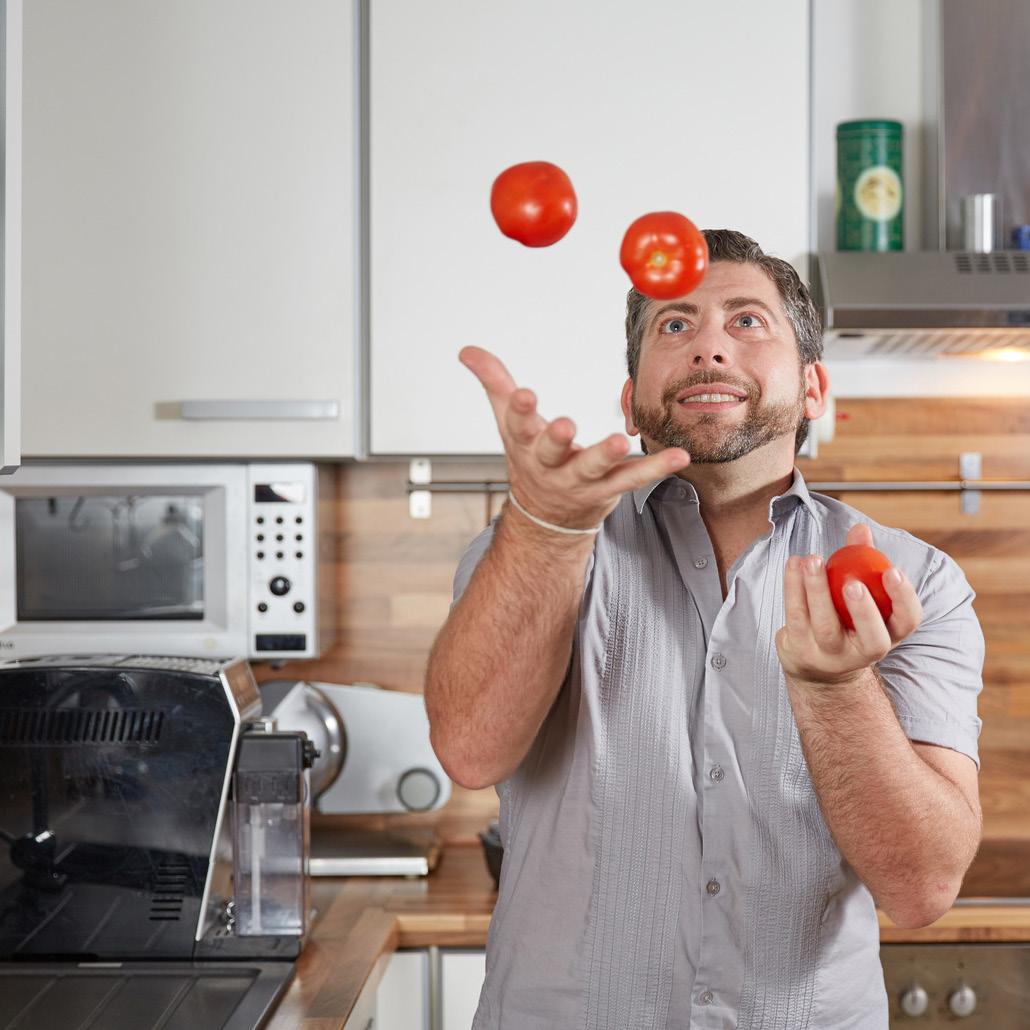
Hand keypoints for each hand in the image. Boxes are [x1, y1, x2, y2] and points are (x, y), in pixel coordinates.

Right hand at [460, 346, 688, 530]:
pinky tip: (679, 456)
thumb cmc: (531, 458)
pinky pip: (633, 479)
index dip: (520, 410)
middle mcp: (550, 465)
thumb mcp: (509, 422)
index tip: (524, 393)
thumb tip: (467, 350)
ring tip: (620, 441)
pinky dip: (657, 468)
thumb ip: (494, 382)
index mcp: (525, 445)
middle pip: (550, 452)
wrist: (547, 518)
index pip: (518, 425)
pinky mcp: (609, 489)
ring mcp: (580, 480)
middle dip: (556, 439)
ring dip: (605, 455)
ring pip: (593, 469)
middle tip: (565, 426)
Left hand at [775, 523, 923, 685]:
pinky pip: (797, 616)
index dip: (904, 598)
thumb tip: (860, 529)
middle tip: (853, 582)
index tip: (892, 570)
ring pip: (825, 625)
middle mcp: (864, 652)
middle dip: (864, 609)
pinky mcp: (801, 649)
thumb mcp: (860, 595)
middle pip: (871, 638)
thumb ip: (862, 561)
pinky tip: (794, 563)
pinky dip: (793, 587)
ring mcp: (831, 655)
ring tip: (813, 560)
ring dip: (818, 589)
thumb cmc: (845, 619)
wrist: (815, 665)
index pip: (907, 621)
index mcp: (888, 635)